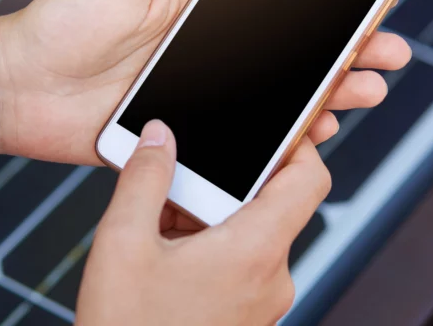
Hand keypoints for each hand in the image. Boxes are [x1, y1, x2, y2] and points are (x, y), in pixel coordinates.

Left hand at [0, 0, 410, 163]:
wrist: (16, 86)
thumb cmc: (65, 21)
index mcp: (199, 13)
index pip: (277, 11)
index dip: (325, 12)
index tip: (371, 5)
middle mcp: (207, 57)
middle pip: (287, 58)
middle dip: (342, 56)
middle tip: (389, 57)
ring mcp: (198, 100)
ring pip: (273, 102)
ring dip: (323, 98)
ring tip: (363, 95)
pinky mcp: (181, 138)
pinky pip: (238, 144)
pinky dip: (277, 143)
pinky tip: (310, 138)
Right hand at [76, 120, 329, 324]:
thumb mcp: (123, 243)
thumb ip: (144, 178)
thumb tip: (160, 136)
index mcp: (254, 252)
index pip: (309, 179)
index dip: (297, 143)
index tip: (270, 125)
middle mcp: (270, 278)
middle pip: (268, 203)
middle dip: (222, 184)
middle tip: (178, 180)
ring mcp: (260, 301)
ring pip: (247, 232)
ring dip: (207, 216)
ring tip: (159, 224)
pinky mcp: (245, 315)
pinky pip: (238, 262)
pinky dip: (207, 245)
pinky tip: (163, 251)